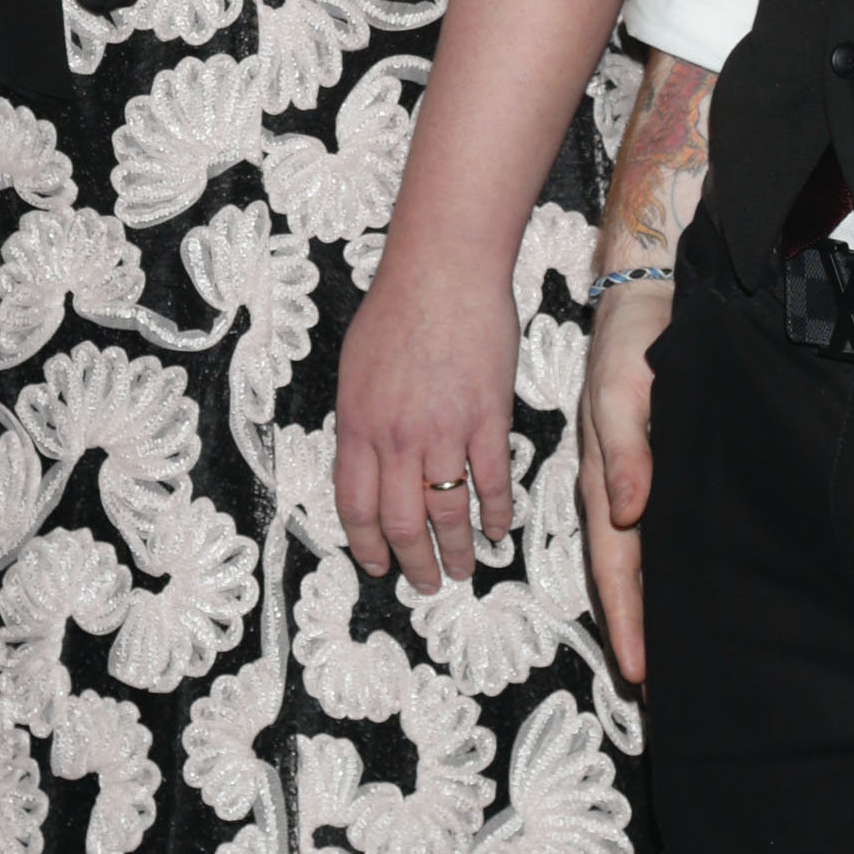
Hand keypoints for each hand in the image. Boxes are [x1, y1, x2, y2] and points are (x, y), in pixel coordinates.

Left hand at [334, 238, 520, 593]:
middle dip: (413, 564)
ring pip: (447, 513)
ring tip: (463, 571)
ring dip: (456, 551)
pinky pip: (492, 483)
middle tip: (425, 584)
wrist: (444, 268)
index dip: (367, 545)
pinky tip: (498, 530)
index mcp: (357, 423)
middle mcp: (396, 436)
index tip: (378, 566)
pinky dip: (496, 515)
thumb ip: (362, 420)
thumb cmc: (398, 307)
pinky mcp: (487, 418)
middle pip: (401, 522)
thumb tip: (369, 462)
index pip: (354, 506)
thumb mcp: (357, 367)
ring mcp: (443, 430)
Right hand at [576, 278, 671, 683]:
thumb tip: (629, 515)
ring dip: (649, 610)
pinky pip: (657, 533)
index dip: (627, 618)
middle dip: (635, 632)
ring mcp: (635, 481)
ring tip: (666, 662)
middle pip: (624, 575)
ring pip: (641, 560)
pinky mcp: (657, 467)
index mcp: (604, 478)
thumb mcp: (625, 389)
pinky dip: (663, 572)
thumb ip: (627, 450)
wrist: (649, 295)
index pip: (617, 564)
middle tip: (654, 694)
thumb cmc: (635, 340)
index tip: (640, 673)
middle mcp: (618, 489)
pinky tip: (683, 593)